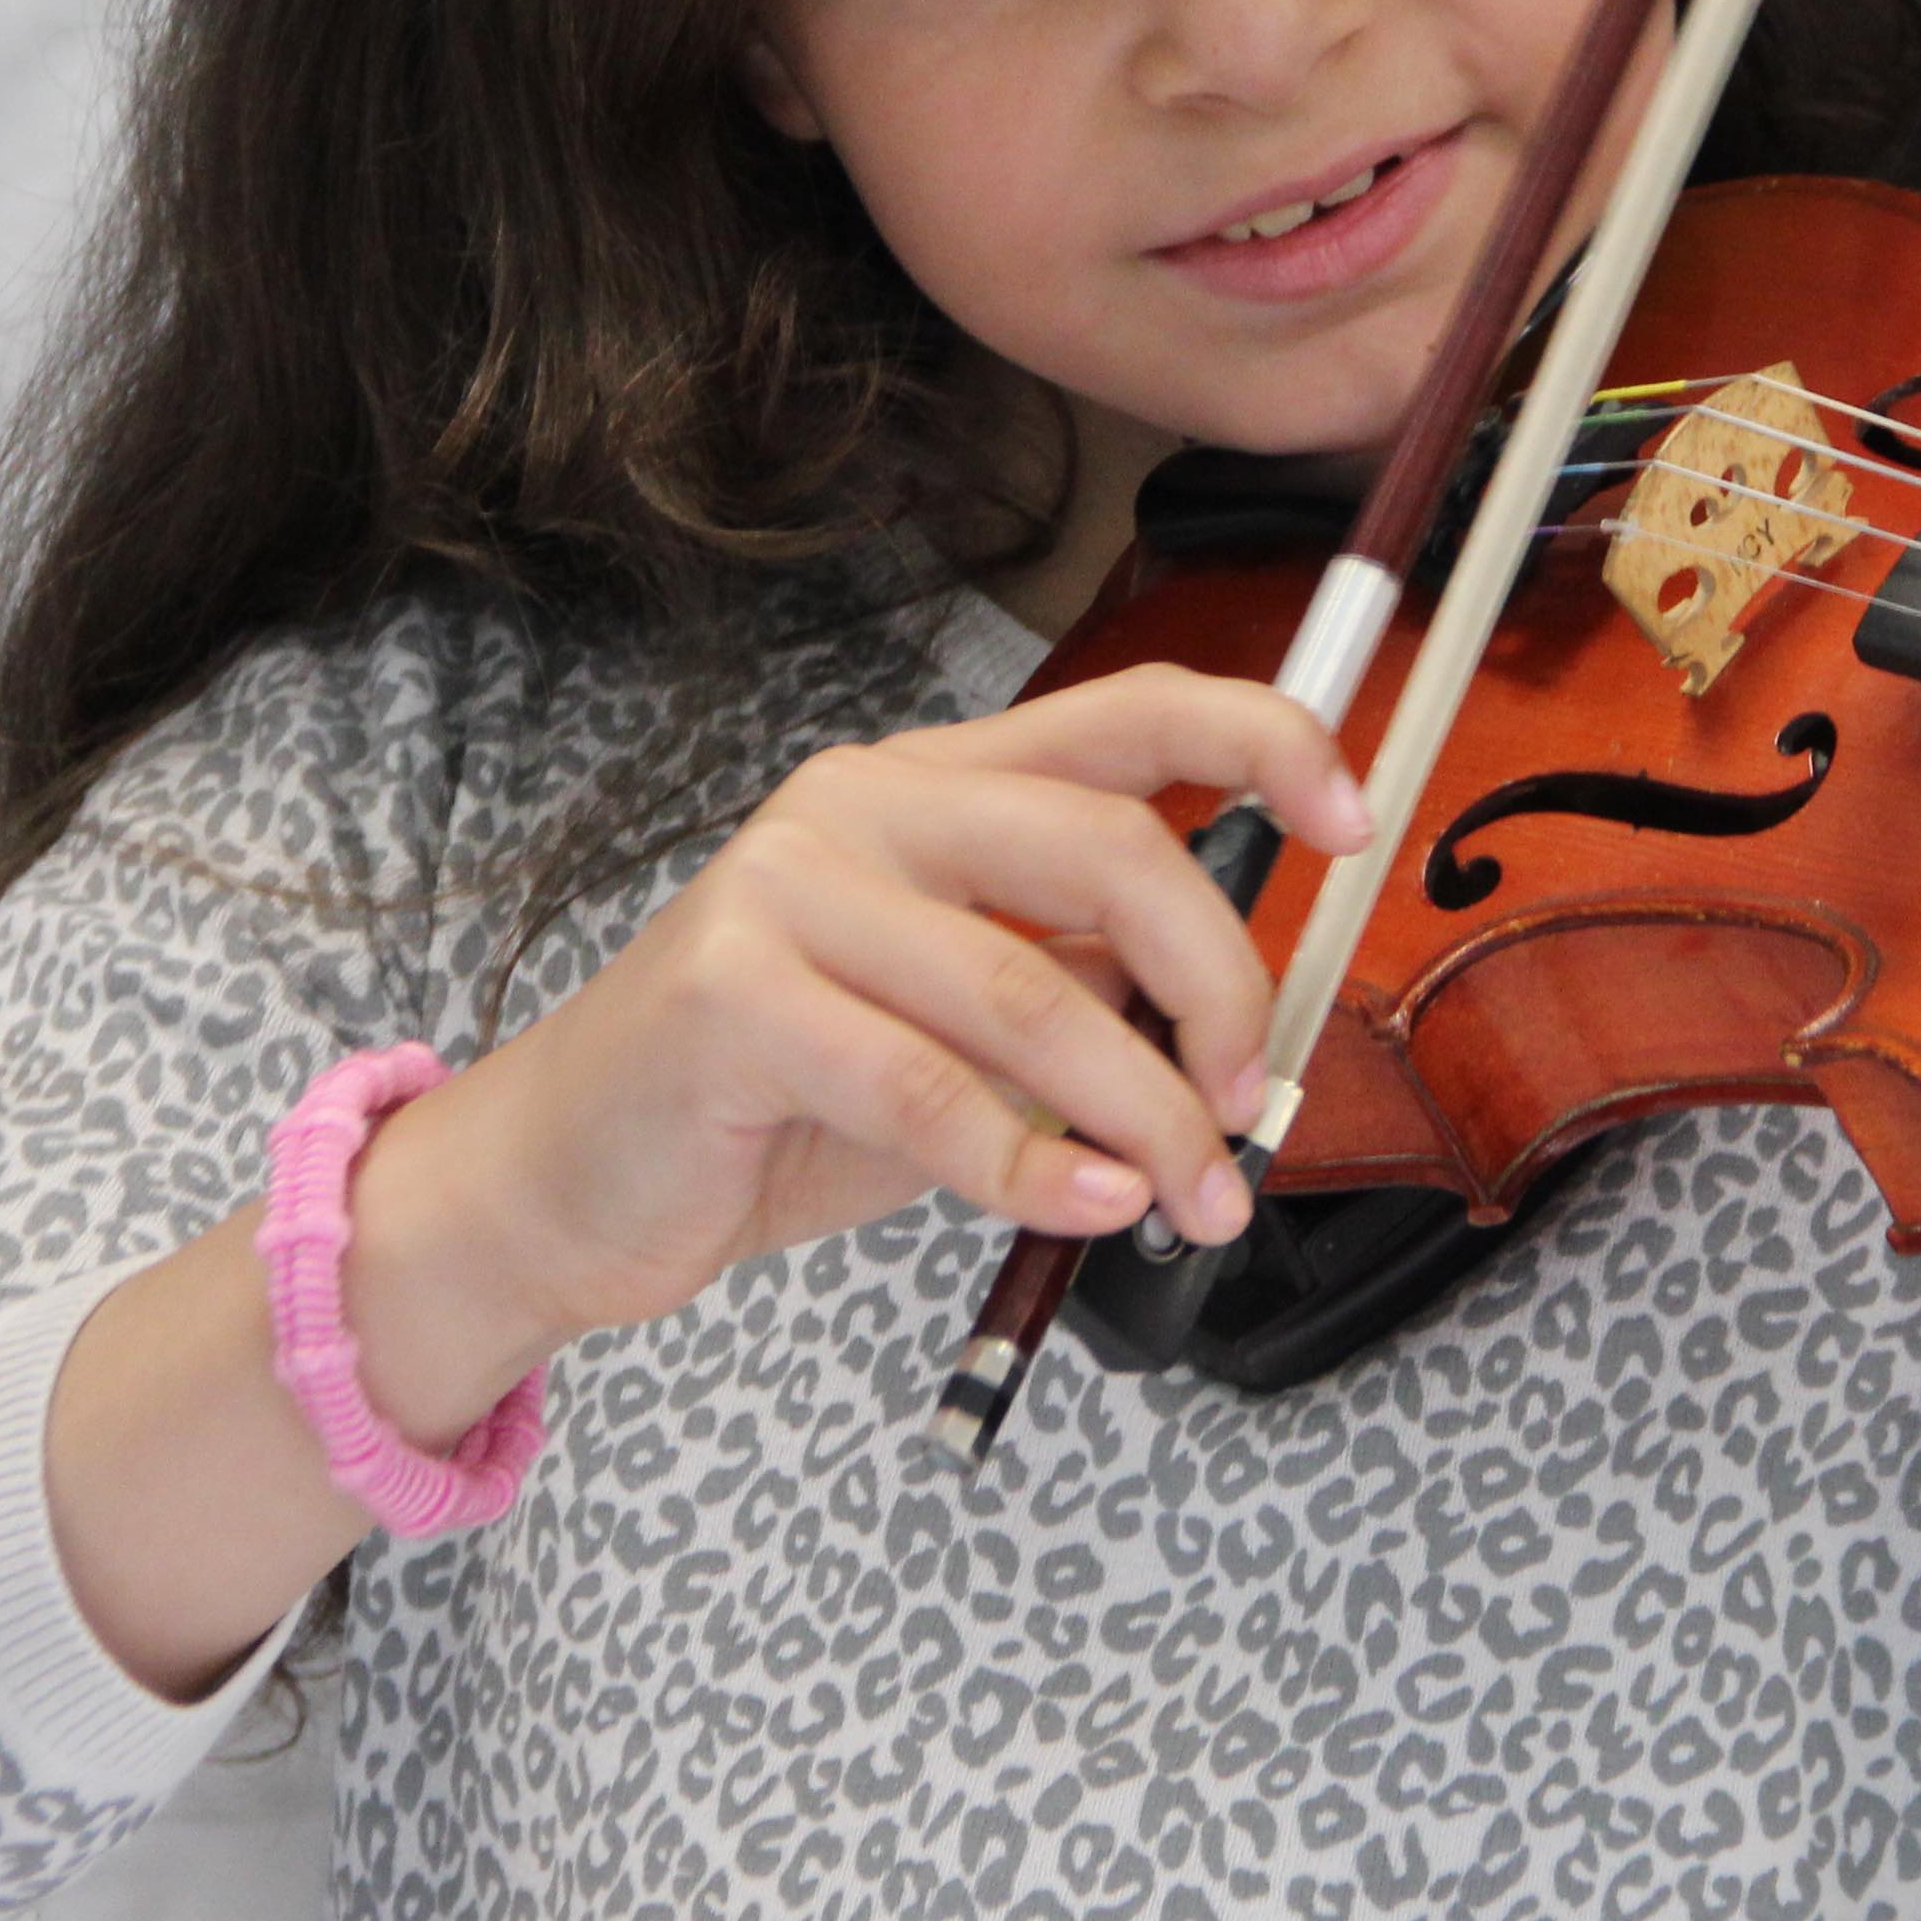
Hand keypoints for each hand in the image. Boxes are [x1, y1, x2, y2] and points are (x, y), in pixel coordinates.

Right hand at [353, 661, 1362, 1407]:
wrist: (565, 1182)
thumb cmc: (775, 1104)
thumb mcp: (959, 1032)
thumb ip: (1077, 991)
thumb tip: (1236, 1031)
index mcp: (934, 784)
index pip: (1130, 715)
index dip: (1262, 745)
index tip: (1355, 821)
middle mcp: (862, 805)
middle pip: (1104, 846)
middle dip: (1217, 985)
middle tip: (1249, 1102)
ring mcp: (786, 890)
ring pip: (1029, 987)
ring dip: (1141, 1112)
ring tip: (1192, 1197)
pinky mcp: (731, 997)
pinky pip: (927, 1088)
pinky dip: (1029, 1164)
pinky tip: (1086, 1205)